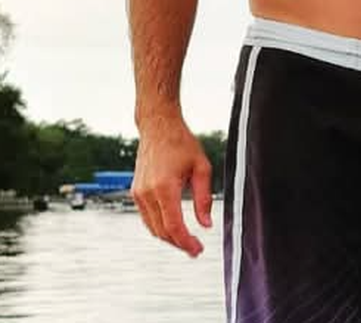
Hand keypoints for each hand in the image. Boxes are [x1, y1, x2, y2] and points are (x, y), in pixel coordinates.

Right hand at [132, 116, 212, 256]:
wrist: (158, 128)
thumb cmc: (182, 143)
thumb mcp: (201, 168)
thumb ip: (203, 198)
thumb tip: (205, 224)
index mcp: (164, 187)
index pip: (174, 226)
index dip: (186, 242)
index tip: (198, 250)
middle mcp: (147, 193)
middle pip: (162, 231)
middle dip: (179, 244)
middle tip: (195, 250)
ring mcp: (138, 194)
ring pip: (152, 228)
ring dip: (169, 238)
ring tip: (187, 242)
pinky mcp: (136, 192)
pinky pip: (147, 218)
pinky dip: (159, 227)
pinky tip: (173, 228)